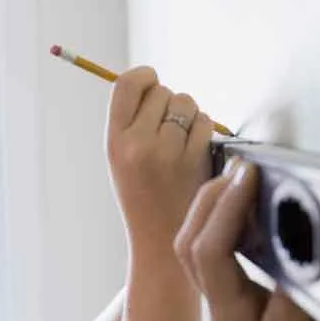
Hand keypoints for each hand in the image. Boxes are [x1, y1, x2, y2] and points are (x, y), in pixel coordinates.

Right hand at [106, 66, 214, 254]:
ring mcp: (167, 153)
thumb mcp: (122, 160)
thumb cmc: (144, 196)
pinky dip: (205, 131)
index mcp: (114, 141)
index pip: (127, 84)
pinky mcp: (195, 161)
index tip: (152, 85)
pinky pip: (205, 122)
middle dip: (169, 103)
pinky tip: (196, 152)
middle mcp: (137, 144)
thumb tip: (153, 81)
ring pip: (186, 103)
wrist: (161, 242)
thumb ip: (132, 122)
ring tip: (182, 143)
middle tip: (168, 130)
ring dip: (190, 116)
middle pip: (162, 91)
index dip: (145, 78)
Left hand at [174, 160, 310, 320]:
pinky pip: (222, 264)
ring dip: (219, 209)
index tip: (250, 172)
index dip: (228, 207)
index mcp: (229, 319)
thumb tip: (296, 283)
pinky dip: (231, 233)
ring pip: (203, 248)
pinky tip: (256, 228)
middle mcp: (221, 309)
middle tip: (246, 162)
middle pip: (196, 236)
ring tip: (249, 181)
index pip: (212, 248)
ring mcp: (225, 314)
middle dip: (215, 193)